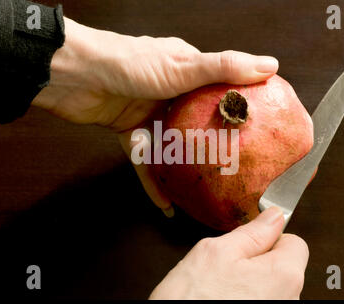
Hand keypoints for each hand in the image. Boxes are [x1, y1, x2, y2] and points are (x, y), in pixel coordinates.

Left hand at [32, 17, 278, 212]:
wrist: (75, 76)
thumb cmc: (127, 62)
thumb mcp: (183, 65)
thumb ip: (224, 68)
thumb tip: (268, 65)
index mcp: (186, 70)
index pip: (221, 87)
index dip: (239, 105)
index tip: (258, 126)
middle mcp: (170, 91)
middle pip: (198, 122)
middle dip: (213, 144)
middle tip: (233, 168)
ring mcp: (149, 112)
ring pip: (173, 146)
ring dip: (185, 168)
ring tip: (204, 190)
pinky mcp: (130, 131)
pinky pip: (147, 161)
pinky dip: (155, 181)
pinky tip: (166, 201)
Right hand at [149, 207, 308, 299]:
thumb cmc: (193, 301)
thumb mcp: (215, 252)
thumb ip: (251, 232)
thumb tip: (273, 217)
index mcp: (283, 275)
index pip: (294, 242)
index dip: (268, 238)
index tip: (247, 244)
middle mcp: (289, 300)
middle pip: (281, 267)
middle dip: (255, 262)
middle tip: (225, 268)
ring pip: (268, 287)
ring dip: (248, 284)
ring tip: (220, 290)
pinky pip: (259, 302)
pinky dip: (243, 301)